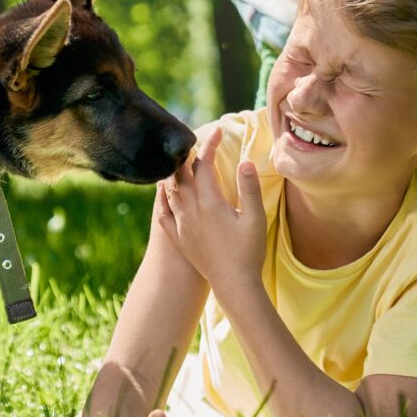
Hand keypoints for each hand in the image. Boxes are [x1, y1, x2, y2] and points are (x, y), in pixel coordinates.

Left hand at [157, 126, 265, 290]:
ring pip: (169, 191)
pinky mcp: (179, 238)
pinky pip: (163, 213)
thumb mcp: (256, 218)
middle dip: (186, 155)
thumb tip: (245, 161)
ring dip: (173, 173)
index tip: (217, 132)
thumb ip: (250, 188)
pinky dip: (161, 198)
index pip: (204, 164)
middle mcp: (190, 210)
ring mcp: (182, 225)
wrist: (234, 285)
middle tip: (193, 143)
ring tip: (178, 161)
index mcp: (210, 202)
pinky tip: (163, 191)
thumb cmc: (249, 252)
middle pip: (181, 175)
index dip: (210, 145)